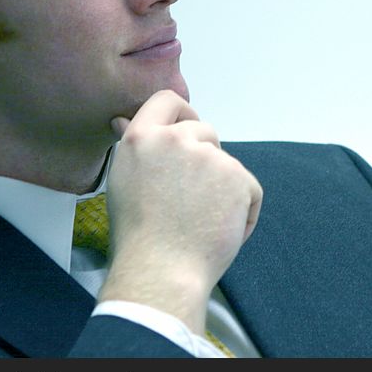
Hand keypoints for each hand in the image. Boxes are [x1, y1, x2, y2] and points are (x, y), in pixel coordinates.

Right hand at [98, 90, 262, 333]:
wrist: (162, 270)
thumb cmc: (137, 235)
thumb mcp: (123, 181)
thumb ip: (135, 148)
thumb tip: (123, 119)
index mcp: (142, 138)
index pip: (167, 101)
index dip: (181, 113)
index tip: (185, 128)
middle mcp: (176, 139)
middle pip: (203, 131)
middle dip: (203, 157)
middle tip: (191, 196)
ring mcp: (210, 156)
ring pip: (226, 163)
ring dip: (222, 186)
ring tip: (201, 221)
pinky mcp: (238, 177)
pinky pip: (248, 188)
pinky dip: (243, 209)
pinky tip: (221, 230)